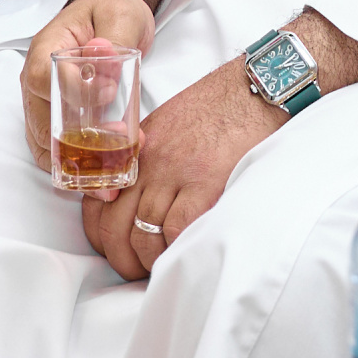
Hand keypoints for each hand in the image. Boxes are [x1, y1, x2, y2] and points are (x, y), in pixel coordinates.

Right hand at [20, 0, 160, 165]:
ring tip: (108, 183)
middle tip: (114, 155)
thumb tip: (103, 60)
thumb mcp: (121, 14)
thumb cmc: (112, 11)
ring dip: (75, 166)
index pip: (44, 78)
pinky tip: (102, 180)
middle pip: (41, 123)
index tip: (109, 94)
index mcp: (46, 49)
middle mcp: (36, 80)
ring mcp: (43, 103)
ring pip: (45, 145)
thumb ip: (115, 37)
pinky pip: (56, 150)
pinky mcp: (58, 119)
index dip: (73, 92)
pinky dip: (76, 168)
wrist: (110, 16)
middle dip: (74, 147)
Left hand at [81, 7, 357, 280]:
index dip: (102, 237)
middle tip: (138, 272)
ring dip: (150, 262)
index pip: (98, 204)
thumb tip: (143, 194)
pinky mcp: (203, 182)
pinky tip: (185, 255)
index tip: (116, 251)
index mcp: (138, 149)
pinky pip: (176, 230)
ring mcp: (174, 173)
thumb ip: (150, 156)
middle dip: (122, 259)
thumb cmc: (224, 103)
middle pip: (114, 228)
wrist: (259, 85)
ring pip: (142, 235)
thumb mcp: (170, 123)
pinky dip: (176, 250)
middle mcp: (148, 163)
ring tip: (163, 270)